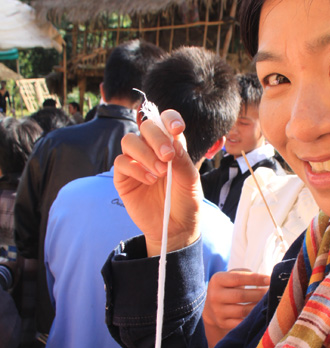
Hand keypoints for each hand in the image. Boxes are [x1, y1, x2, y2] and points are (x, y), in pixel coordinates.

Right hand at [114, 110, 202, 254]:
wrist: (176, 229)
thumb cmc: (185, 203)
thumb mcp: (190, 182)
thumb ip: (182, 161)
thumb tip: (174, 141)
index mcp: (171, 146)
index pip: (165, 121)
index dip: (169, 119)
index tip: (177, 129)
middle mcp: (152, 150)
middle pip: (146, 127)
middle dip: (157, 138)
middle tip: (168, 156)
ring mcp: (136, 163)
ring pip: (129, 141)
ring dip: (145, 153)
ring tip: (160, 172)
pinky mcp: (123, 178)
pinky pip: (121, 163)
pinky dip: (135, 168)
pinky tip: (149, 180)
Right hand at [202, 269, 269, 347]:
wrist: (212, 308)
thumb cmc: (229, 288)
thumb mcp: (231, 277)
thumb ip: (246, 274)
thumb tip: (266, 279)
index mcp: (217, 280)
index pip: (238, 278)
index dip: (255, 279)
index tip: (270, 279)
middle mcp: (215, 296)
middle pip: (241, 295)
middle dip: (259, 294)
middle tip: (272, 292)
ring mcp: (218, 311)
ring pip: (243, 311)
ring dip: (258, 307)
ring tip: (268, 303)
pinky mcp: (222, 323)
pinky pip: (241, 323)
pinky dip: (253, 318)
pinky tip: (260, 314)